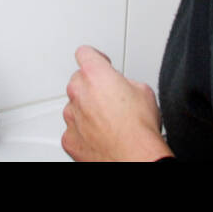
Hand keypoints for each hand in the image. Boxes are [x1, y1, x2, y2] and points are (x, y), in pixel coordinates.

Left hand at [62, 45, 172, 161]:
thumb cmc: (140, 129)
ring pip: (74, 106)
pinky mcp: (69, 139)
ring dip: (86, 110)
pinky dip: (83, 132)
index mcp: (95, 75)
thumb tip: (122, 87)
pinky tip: (100, 136)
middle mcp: (78, 93)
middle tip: (109, 98)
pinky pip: (73, 129)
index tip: (100, 63)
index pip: (85, 53)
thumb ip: (124, 82)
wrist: (135, 158)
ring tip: (107, 121)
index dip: (95, 58)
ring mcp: (71, 117)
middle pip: (78, 80)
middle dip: (91, 86)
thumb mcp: (143, 90)